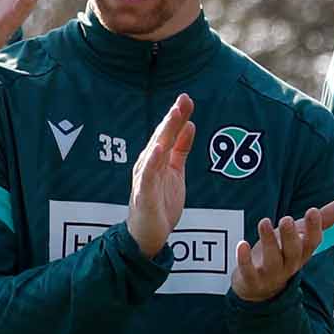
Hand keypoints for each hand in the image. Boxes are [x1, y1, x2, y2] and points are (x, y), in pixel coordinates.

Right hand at [128, 93, 194, 255]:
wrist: (147, 234)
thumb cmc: (160, 202)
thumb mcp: (175, 171)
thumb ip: (180, 149)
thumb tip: (189, 125)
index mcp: (157, 158)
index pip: (168, 133)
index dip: (177, 116)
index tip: (187, 98)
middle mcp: (148, 164)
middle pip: (161, 137)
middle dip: (172, 119)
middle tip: (182, 101)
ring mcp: (144, 178)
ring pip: (154, 151)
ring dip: (164, 133)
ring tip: (173, 116)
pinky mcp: (143, 195)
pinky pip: (147, 176)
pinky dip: (152, 162)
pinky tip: (158, 149)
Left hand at [230, 199, 333, 302]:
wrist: (259, 288)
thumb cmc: (281, 254)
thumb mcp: (300, 236)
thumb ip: (322, 220)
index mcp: (302, 253)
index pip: (312, 242)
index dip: (313, 228)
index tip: (312, 211)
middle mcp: (289, 265)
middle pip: (293, 252)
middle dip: (291, 236)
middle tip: (287, 219)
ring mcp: (270, 274)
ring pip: (272, 260)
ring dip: (268, 242)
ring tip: (264, 222)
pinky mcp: (252, 280)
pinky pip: (249, 272)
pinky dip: (245, 260)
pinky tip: (242, 244)